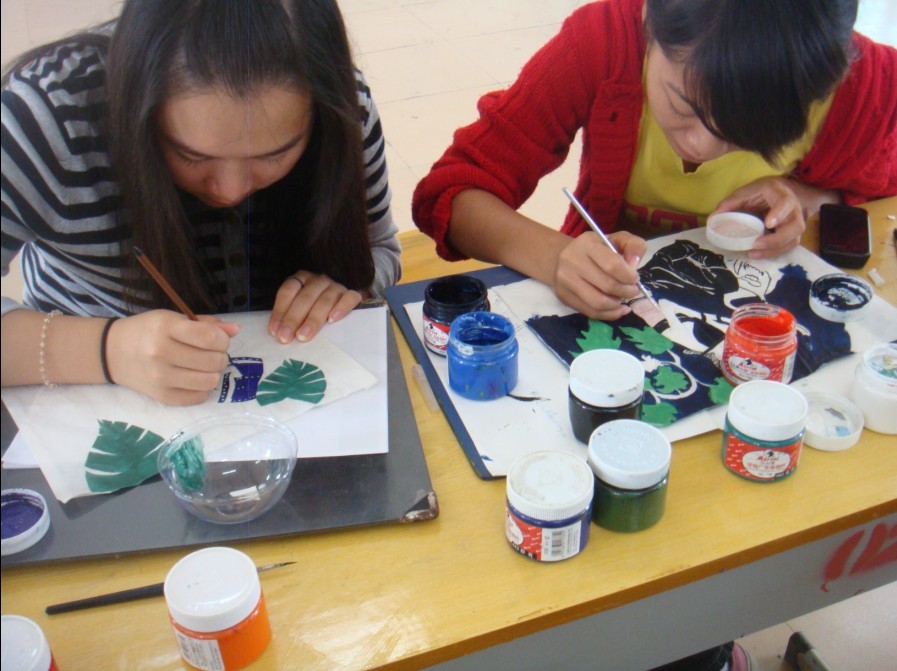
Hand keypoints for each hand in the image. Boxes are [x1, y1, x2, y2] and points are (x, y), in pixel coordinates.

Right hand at [105, 310, 238, 405]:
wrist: (113, 352)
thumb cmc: (148, 331)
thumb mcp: (174, 318)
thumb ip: (206, 324)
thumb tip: (235, 330)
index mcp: (165, 327)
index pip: (209, 337)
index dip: (223, 340)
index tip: (219, 339)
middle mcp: (161, 353)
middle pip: (213, 361)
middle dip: (220, 356)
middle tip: (211, 353)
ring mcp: (160, 377)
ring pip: (210, 381)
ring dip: (214, 373)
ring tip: (204, 366)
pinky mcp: (161, 396)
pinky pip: (198, 397)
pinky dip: (202, 389)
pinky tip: (194, 379)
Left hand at [268, 271, 363, 342]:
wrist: (344, 302)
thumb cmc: (315, 307)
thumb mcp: (300, 307)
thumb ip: (289, 315)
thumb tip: (277, 333)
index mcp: (302, 279)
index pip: (288, 291)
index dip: (280, 311)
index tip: (274, 331)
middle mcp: (318, 280)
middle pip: (305, 297)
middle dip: (293, 319)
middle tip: (285, 338)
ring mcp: (336, 286)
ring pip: (325, 300)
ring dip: (313, 319)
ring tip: (303, 336)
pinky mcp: (352, 294)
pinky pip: (349, 298)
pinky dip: (341, 308)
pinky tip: (333, 320)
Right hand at [552, 231, 646, 319]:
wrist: (562, 258)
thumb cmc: (596, 249)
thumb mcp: (616, 239)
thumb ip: (633, 245)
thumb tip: (635, 264)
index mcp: (587, 244)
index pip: (612, 265)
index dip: (629, 276)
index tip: (635, 279)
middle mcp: (572, 261)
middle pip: (607, 286)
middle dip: (626, 292)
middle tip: (632, 291)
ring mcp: (565, 281)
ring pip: (598, 303)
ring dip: (617, 305)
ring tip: (622, 299)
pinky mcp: (564, 296)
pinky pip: (590, 312)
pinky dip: (609, 314)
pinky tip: (618, 309)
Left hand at [713, 177, 805, 258]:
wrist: (778, 193)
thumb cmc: (760, 192)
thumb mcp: (745, 193)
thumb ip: (730, 204)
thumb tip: (713, 219)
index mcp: (782, 195)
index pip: (786, 204)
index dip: (779, 214)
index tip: (768, 224)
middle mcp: (794, 210)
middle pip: (795, 227)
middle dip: (777, 239)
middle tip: (757, 244)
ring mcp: (794, 223)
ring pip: (793, 240)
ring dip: (774, 250)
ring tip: (754, 253)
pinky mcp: (791, 234)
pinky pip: (787, 247)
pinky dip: (773, 253)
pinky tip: (757, 254)